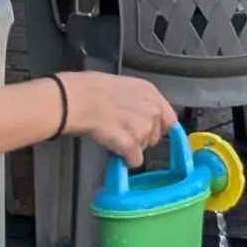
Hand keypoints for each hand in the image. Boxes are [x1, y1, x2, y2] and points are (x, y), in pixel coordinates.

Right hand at [60, 72, 176, 162]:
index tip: (151, 132)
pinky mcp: (131, 143)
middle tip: (124, 133)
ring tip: (113, 136)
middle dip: (142, 138)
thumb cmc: (91, 89)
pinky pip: (134, 160)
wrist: (78, 99)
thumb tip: (138, 113)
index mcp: (151, 93)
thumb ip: (138, 100)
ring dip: (131, 147)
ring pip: (144, 148)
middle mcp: (152, 110)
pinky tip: (114, 149)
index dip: (158, 127)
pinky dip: (125, 159)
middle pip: (156, 136)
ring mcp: (143, 127)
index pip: (169, 118)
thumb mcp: (124, 86)